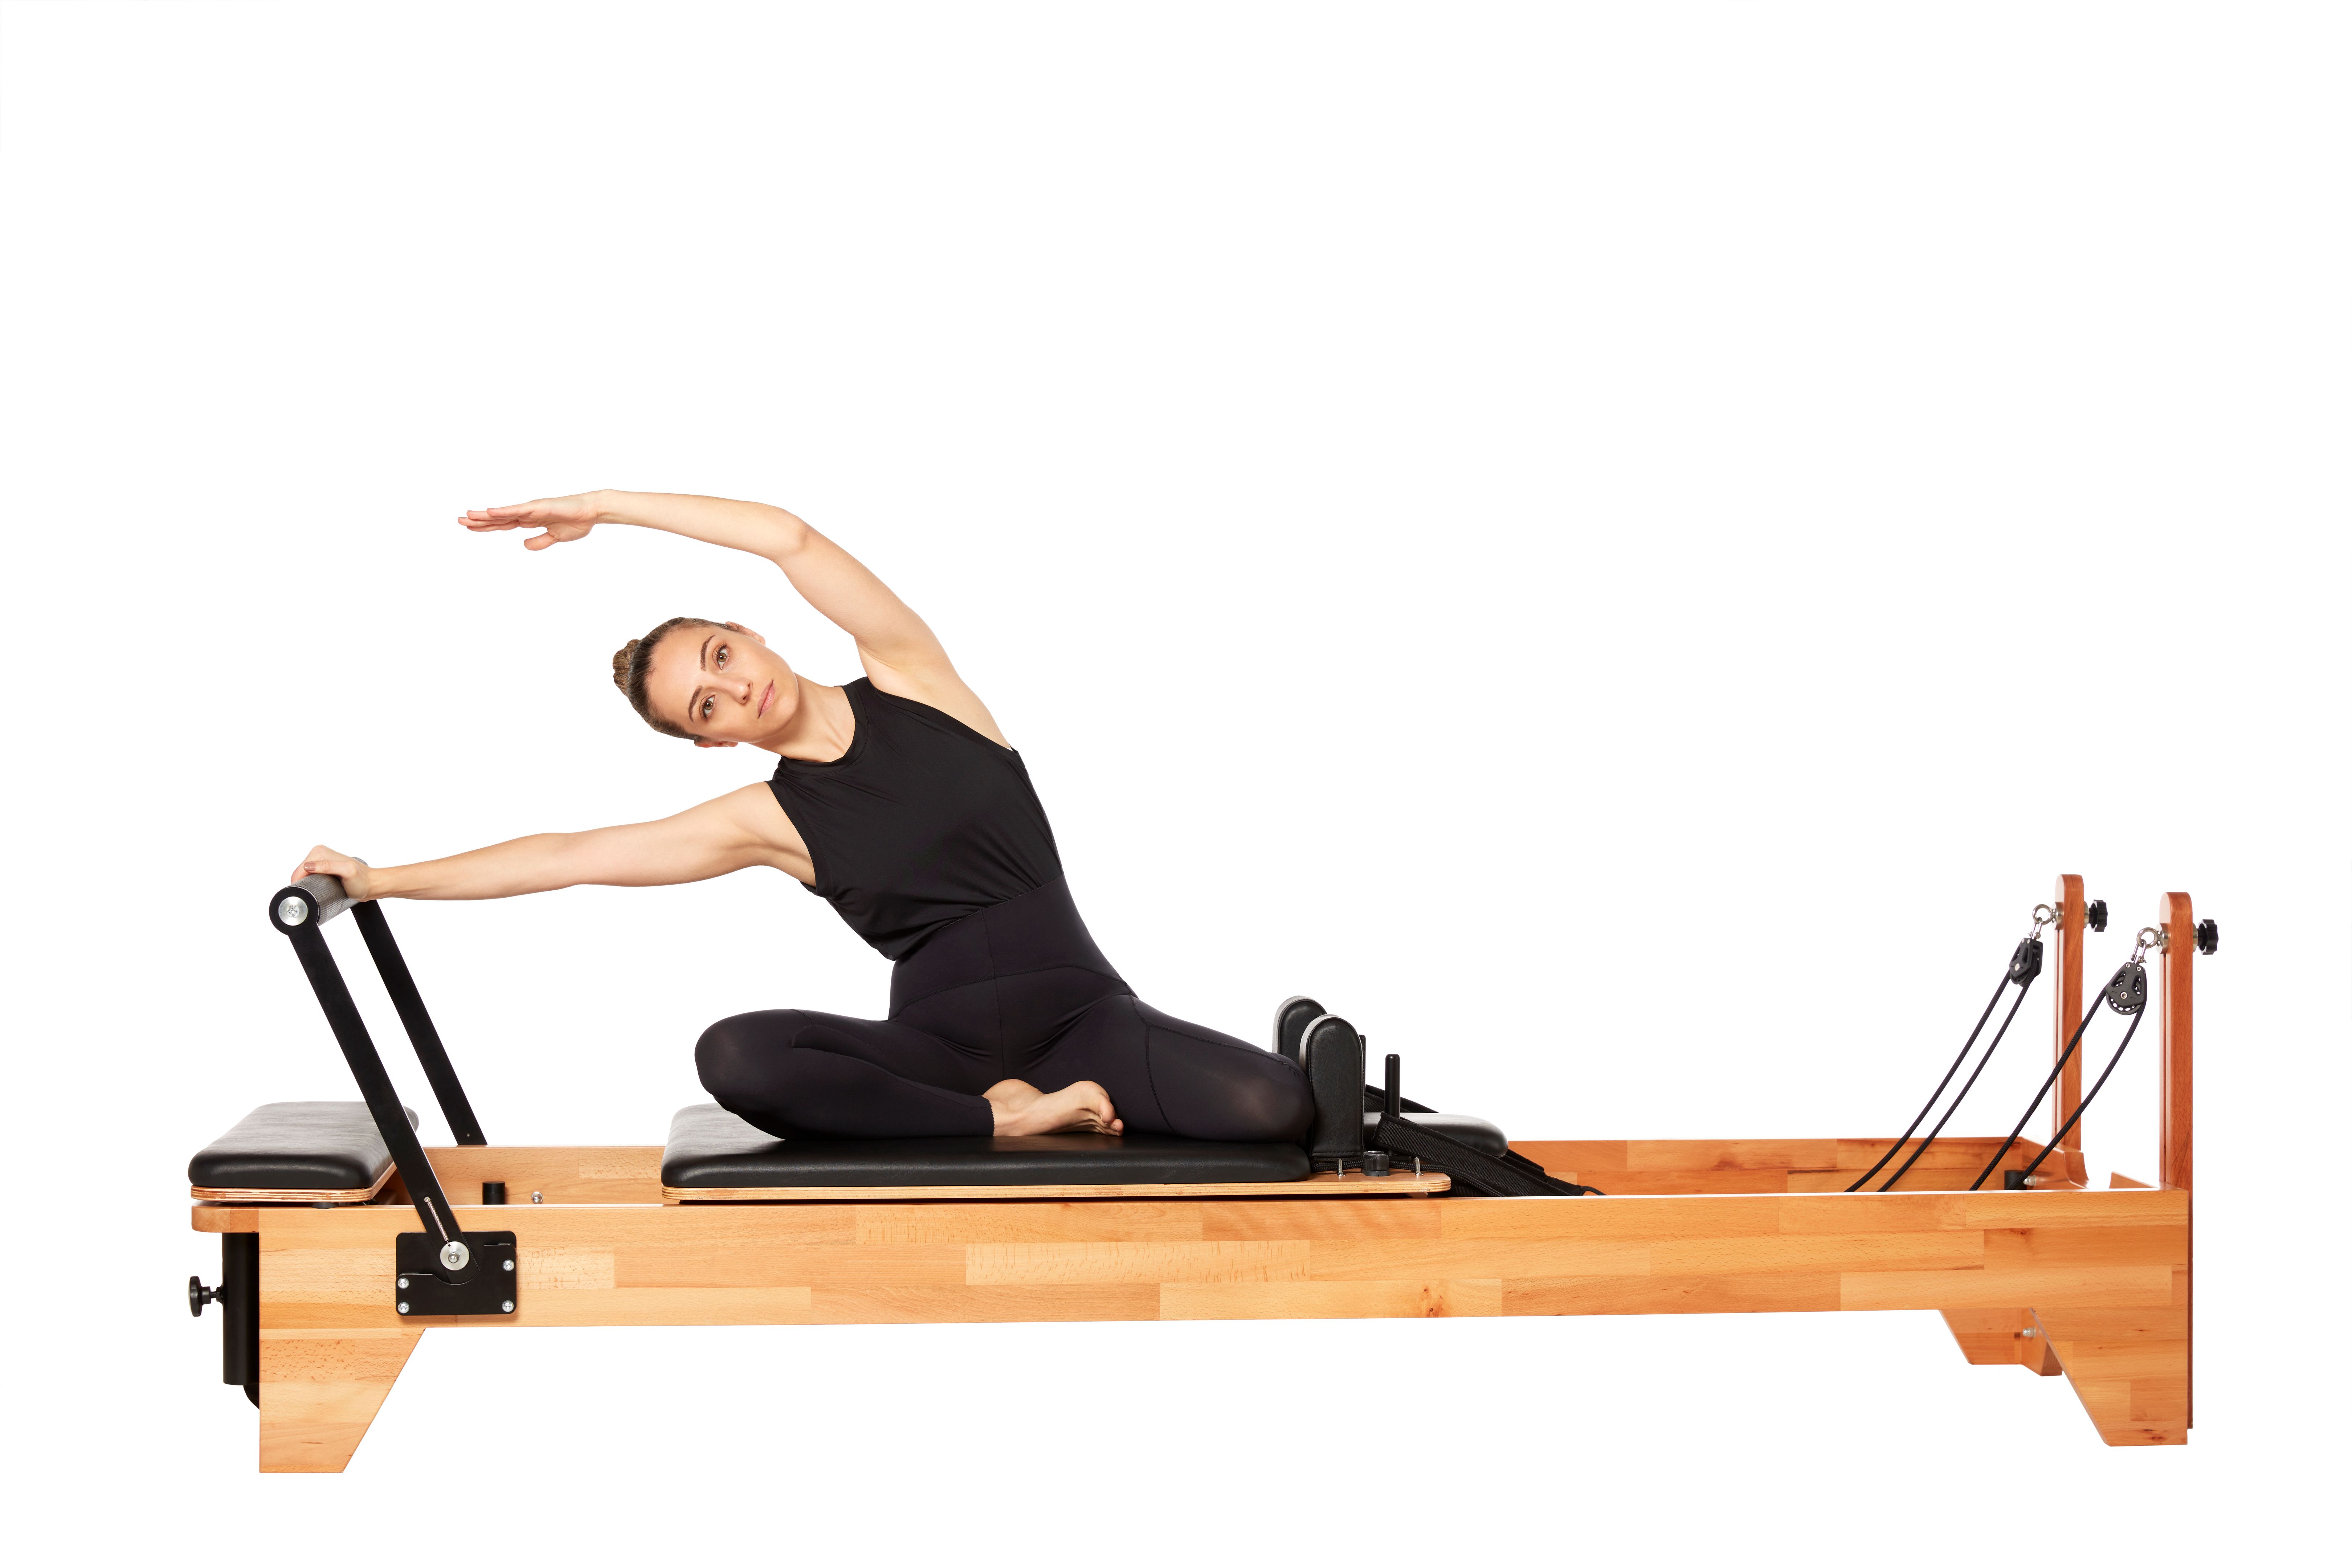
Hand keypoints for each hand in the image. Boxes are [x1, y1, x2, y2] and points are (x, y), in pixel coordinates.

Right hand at [288, 845, 374, 899]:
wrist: (371, 885)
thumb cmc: (361, 880)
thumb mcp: (346, 871)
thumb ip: (328, 866)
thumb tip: (308, 867)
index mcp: (319, 851)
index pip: (300, 869)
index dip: (300, 883)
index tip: (309, 893)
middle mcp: (318, 854)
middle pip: (300, 873)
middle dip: (304, 884)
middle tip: (317, 893)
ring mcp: (320, 862)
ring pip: (304, 877)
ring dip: (308, 885)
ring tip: (320, 891)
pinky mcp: (323, 869)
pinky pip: (310, 878)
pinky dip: (311, 885)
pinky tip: (319, 890)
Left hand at [459, 492, 602, 550]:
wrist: (591, 512)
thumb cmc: (577, 521)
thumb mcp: (555, 538)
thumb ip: (540, 541)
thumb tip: (524, 545)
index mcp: (530, 521)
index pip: (503, 524)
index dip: (486, 526)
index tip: (469, 527)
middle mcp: (527, 513)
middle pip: (498, 518)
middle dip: (479, 521)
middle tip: (458, 521)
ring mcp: (531, 509)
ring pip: (503, 513)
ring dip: (485, 515)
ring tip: (467, 516)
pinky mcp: (538, 507)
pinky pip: (517, 509)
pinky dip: (503, 511)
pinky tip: (489, 512)